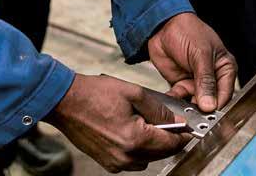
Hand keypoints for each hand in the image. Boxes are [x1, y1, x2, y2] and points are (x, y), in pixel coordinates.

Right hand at [45, 73, 187, 172]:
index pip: (170, 145)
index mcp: (134, 139)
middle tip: (171, 121)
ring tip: (149, 122)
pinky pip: (131, 160)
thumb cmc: (96, 94)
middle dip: (168, 139)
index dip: (183, 136)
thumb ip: (159, 110)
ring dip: (153, 144)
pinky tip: (134, 129)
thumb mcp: (134, 93)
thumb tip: (177, 122)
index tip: (188, 128)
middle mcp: (125, 157)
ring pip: (146, 159)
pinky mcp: (106, 162)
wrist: (66, 102)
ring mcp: (114, 162)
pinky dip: (138, 148)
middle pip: (160, 154)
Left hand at [148, 12, 236, 111]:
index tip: (208, 118)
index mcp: (224, 68)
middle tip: (192, 116)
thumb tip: (210, 105)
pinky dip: (174, 102)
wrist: (163, 25)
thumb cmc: (188, 31)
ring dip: (186, 108)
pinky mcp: (181, 85)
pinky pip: (179, 100)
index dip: (217, 107)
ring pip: (194, 104)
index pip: (225, 94)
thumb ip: (206, 81)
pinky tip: (169, 101)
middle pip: (210, 103)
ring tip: (179, 110)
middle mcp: (212, 78)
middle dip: (201, 110)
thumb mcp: (200, 54)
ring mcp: (196, 82)